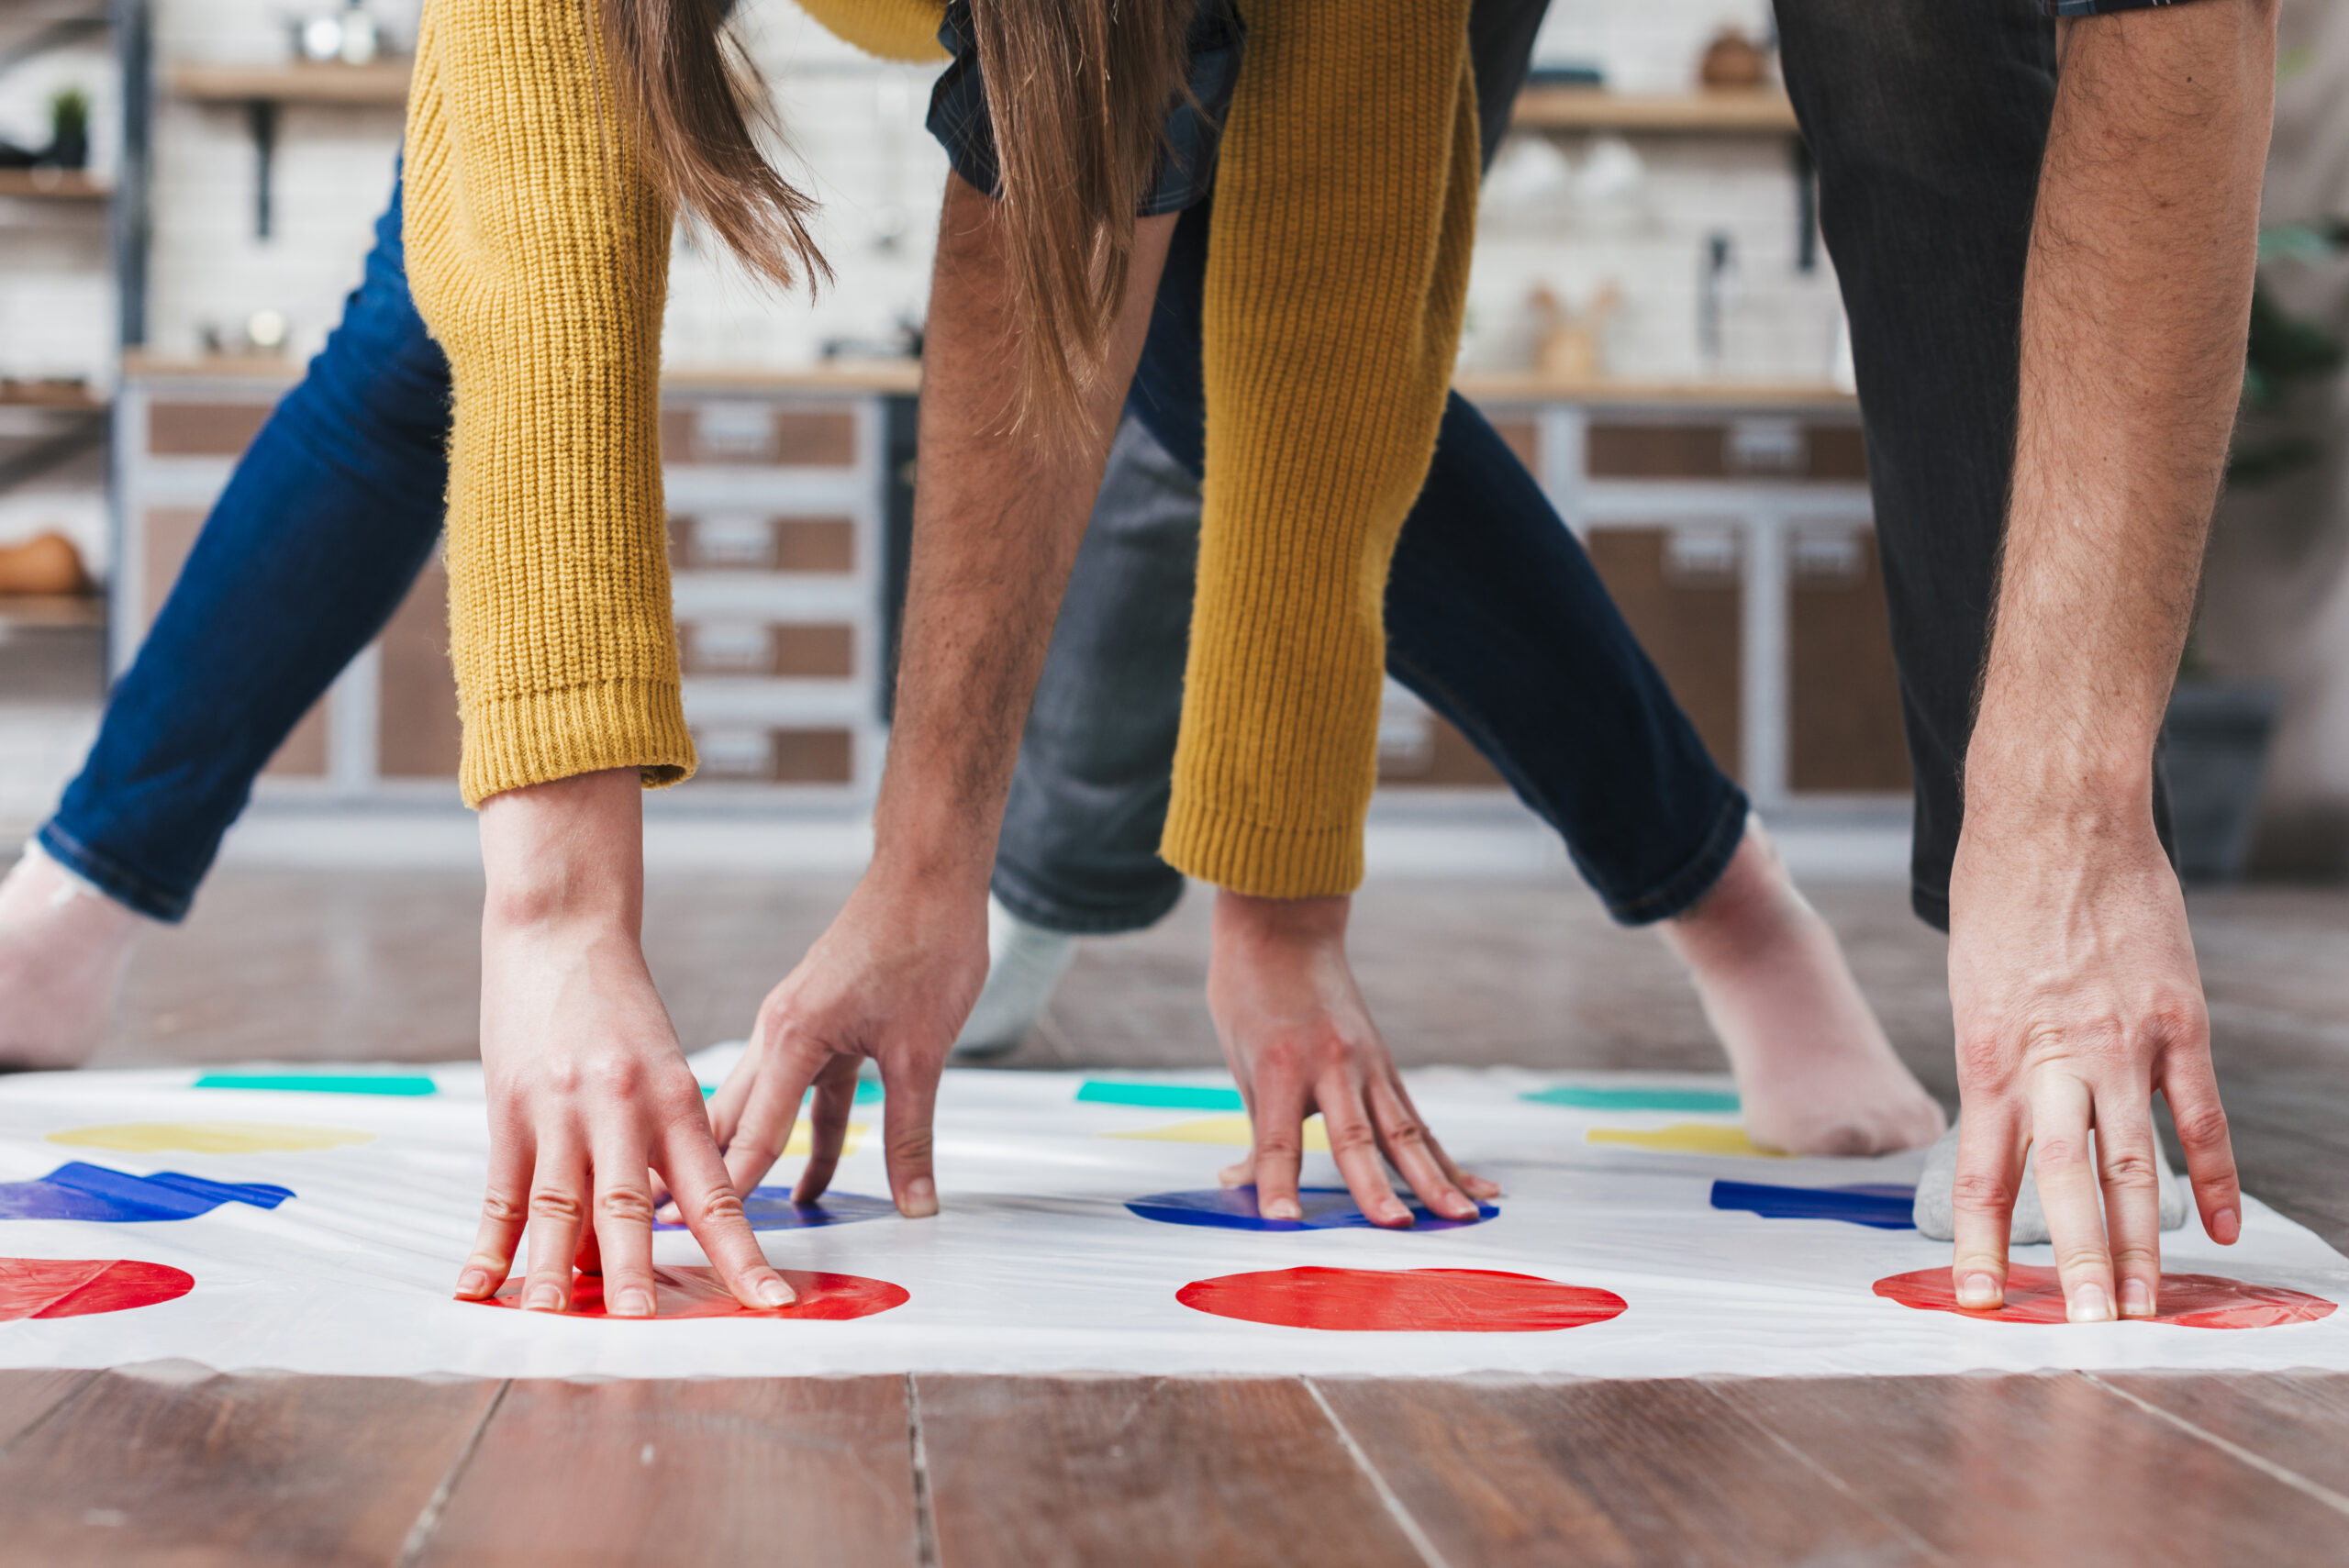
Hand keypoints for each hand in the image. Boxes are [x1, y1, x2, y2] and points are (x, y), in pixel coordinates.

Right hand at [460, 772, 792, 1315]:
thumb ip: (668, 1147)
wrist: (562, 931)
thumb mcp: (667, 1069)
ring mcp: (560, 1110)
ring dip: (556, 1270)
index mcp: (678, 1101)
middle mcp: (622, 1108)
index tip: (771, 1304)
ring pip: (560, 1203)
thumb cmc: (623, 1011)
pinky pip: (500, 1189)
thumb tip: (667, 1230)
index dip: (741, 1255)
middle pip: (631, 1206)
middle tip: (643, 1327)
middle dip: (637, 1272)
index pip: (717, 1195)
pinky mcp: (508, 1109)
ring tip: (553, 1322)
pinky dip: (488, 1243)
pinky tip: (477, 1286)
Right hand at [696, 869, 988, 1217]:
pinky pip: (805, 1086)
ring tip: (750, 1214)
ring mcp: (800, 1023)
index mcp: (791, 1035)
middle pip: (737, 1119)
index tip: (707, 1242)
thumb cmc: (924, 940)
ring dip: (763, 1154)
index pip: (751, 1135)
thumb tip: (915, 1202)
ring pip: (769, 1103)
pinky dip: (805, 1125)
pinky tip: (816, 1160)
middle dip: (719, 1176)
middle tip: (688, 1234)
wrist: (933, 873)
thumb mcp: (921, 1052)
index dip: (732, 1194)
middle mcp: (781, 1029)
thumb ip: (912, 1134)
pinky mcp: (824, 1020)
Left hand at [1206, 890, 1496, 1226]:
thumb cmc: (1249, 992)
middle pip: (1356, 1137)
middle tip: (1396, 1228)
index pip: (1279, 1138)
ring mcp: (1368, 1066)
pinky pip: (1419, 1122)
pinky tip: (1479, 1188)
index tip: (1282, 1221)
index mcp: (1281, 1066)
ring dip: (1434, 1179)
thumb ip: (1254, 1130)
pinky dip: (1447, 1159)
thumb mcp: (1238, 1059)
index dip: (1278, 1180)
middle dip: (1376, 1187)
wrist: (1285, 927)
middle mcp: (1331, 1065)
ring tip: (1462, 1217)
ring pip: (1404, 1131)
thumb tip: (1237, 1184)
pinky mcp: (1389, 1069)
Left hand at [1945, 804, 2238, 1322]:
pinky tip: (2219, 1230)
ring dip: (2139, 1240)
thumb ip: (1998, 1065)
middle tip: (2085, 1330)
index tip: (1979, 1301)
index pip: (1981, 1172)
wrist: (2054, 818)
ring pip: (2133, 1162)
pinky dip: (2213, 1175)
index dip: (1980, 1242)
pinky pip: (2199, 1114)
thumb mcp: (1973, 990)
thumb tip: (2010, 1128)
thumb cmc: (1998, 898)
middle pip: (2062, 1183)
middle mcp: (2053, 1060)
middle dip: (2071, 1263)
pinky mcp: (2178, 1021)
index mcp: (1989, 1057)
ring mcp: (2121, 1044)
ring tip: (2142, 1307)